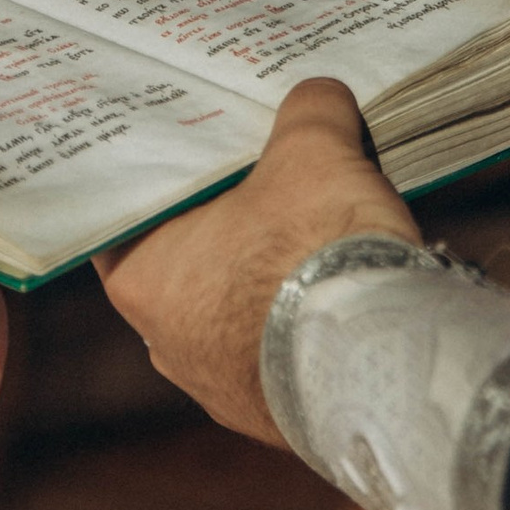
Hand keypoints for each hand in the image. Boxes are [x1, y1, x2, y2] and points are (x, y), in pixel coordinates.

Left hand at [94, 78, 418, 446]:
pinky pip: (276, 354)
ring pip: (230, 312)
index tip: (183, 147)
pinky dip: (298, 323)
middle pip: (182, 260)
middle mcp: (165, 341)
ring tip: (310, 232)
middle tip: (257, 174)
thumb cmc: (318, 252)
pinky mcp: (275, 415)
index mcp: (142, 278)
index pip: (127, 213)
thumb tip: (319, 95)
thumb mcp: (313, 151)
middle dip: (221, 220)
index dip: (158, 174)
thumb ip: (308, 113)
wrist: (382, 367)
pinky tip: (334, 293)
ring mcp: (219, 386)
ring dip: (263, 278)